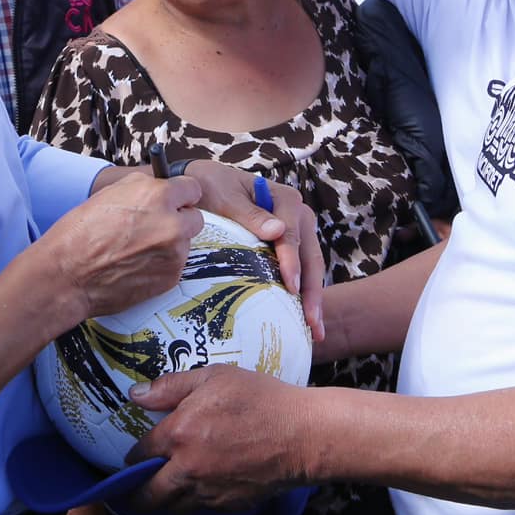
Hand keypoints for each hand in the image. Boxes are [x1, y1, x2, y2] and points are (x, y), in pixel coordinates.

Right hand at [44, 175, 203, 321]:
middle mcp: (172, 223)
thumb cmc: (81, 232)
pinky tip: (136, 265)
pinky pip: (175, 265)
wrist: (67, 275)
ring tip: (138, 250)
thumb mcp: (111, 193)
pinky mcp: (171, 277)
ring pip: (185, 243)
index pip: (192, 189)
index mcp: (158, 196)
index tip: (175, 201)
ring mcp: (174, 253)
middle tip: (156, 226)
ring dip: (169, 244)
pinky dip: (161, 265)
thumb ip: (144, 187)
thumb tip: (162, 184)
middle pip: (195, 218)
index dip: (180, 195)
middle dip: (179, 220)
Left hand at [126, 365, 307, 509]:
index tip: (132, 459)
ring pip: (172, 508)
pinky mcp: (228, 505)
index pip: (139, 455)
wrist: (302, 435)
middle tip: (134, 491)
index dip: (132, 458)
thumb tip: (135, 395)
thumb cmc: (260, 399)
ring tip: (162, 494)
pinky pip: (200, 509)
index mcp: (178, 435)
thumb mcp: (214, 377)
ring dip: (163, 502)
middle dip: (136, 496)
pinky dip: (193, 503)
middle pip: (148, 496)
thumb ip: (170, 386)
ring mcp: (208, 492)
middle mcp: (186, 469)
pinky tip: (197, 492)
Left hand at [181, 160, 325, 339]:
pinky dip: (303, 293)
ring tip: (315, 329)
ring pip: (310, 267)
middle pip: (310, 255)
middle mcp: (297, 216)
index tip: (290, 287)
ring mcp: (295, 233)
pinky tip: (304, 318)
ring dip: (313, 298)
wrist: (200, 184)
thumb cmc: (211, 187)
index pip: (292, 235)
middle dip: (312, 290)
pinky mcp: (287, 247)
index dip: (292, 262)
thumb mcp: (225, 197)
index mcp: (284, 200)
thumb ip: (250, 214)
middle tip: (311, 321)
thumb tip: (277, 231)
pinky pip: (300, 270)